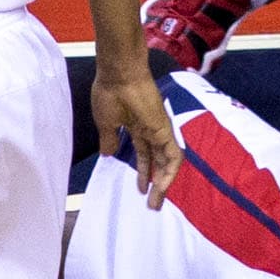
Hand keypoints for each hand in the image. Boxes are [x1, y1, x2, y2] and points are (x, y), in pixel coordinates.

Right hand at [91, 59, 182, 206]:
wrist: (119, 75)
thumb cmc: (110, 94)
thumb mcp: (106, 123)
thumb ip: (109, 139)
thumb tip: (108, 154)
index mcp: (135, 126)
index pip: (144, 153)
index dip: (143, 172)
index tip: (140, 189)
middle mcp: (150, 130)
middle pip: (157, 160)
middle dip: (155, 182)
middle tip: (153, 203)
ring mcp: (159, 130)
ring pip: (167, 161)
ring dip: (164, 183)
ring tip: (156, 202)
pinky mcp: (165, 130)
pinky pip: (173, 156)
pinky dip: (170, 172)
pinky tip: (163, 187)